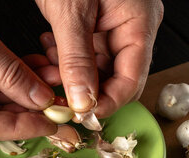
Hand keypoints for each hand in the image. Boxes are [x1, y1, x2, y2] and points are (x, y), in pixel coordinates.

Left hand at [35, 0, 163, 117]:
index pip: (132, 80)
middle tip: (58, 94)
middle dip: (86, 90)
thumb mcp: (71, 12)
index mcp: (140, 22)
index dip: (107, 103)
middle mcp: (132, 25)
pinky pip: (86, 53)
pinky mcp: (96, 22)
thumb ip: (76, 58)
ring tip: (47, 66)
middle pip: (116, 78)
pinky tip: (49, 51)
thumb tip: (83, 100)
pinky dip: (66, 59)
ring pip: (97, 68)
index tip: (81, 114)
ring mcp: (115, 24)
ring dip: (71, 75)